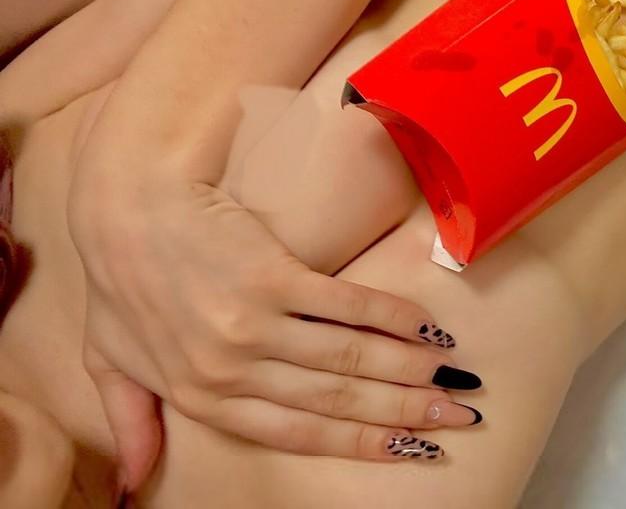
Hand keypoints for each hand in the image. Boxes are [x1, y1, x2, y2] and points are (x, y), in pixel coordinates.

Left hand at [68, 175, 480, 490]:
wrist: (124, 205)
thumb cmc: (118, 279)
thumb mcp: (108, 361)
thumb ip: (132, 422)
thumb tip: (133, 486)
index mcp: (202, 398)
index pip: (298, 434)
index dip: (361, 444)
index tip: (410, 449)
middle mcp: (233, 370)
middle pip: (336, 401)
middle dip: (404, 413)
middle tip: (456, 416)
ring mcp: (254, 325)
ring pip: (349, 359)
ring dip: (409, 370)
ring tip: (452, 378)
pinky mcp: (271, 277)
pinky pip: (346, 307)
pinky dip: (392, 319)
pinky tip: (426, 329)